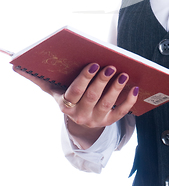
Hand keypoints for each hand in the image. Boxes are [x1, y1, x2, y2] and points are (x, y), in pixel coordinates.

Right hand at [13, 62, 138, 147]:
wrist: (78, 120)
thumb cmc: (67, 95)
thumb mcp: (53, 89)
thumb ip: (37, 78)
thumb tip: (15, 65)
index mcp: (66, 104)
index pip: (75, 92)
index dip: (85, 79)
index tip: (94, 64)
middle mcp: (80, 114)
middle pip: (92, 98)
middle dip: (102, 82)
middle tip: (111, 66)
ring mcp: (95, 119)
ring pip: (107, 105)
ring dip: (116, 89)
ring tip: (124, 74)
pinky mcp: (109, 122)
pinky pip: (120, 114)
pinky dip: (129, 102)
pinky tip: (135, 88)